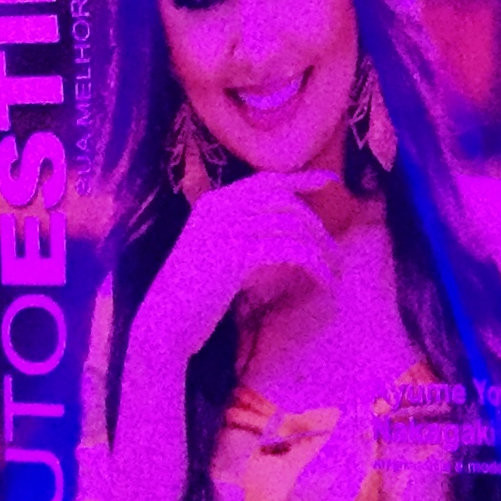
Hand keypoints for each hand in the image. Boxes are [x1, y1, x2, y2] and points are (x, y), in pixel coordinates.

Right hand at [132, 171, 341, 368]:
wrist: (165, 321)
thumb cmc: (195, 292)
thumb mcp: (216, 250)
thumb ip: (244, 232)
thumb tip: (289, 228)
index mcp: (213, 203)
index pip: (265, 182)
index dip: (301, 179)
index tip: (331, 181)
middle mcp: (219, 209)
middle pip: (285, 201)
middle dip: (316, 225)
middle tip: (334, 251)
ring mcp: (226, 229)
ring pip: (293, 225)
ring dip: (322, 249)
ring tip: (335, 271)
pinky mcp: (237, 255)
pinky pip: (292, 252)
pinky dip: (317, 267)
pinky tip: (328, 285)